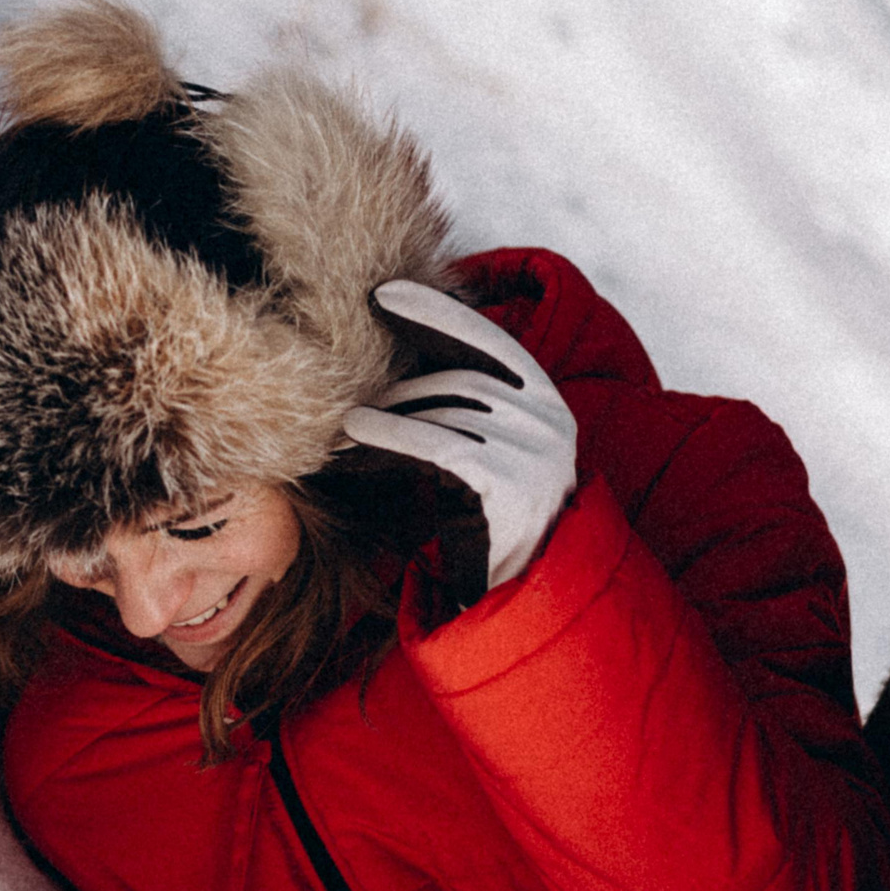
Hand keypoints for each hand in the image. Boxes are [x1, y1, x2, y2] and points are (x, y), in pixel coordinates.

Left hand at [341, 283, 577, 608]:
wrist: (519, 597)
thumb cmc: (485, 525)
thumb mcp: (480, 455)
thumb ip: (456, 409)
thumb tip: (389, 365)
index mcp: (545, 402)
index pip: (486, 341)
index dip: (435, 314)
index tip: (382, 293)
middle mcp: (549, 419)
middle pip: (456, 379)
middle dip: (396, 386)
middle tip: (343, 390)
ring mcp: (535, 450)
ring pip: (442, 412)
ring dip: (384, 416)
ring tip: (339, 426)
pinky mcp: (510, 483)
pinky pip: (438, 445)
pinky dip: (391, 435)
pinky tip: (354, 434)